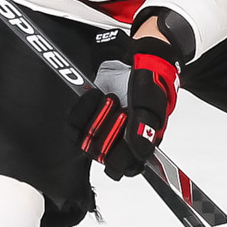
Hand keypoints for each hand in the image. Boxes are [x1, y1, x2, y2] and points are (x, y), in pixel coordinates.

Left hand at [69, 28, 181, 179]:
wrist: (138, 58)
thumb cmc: (151, 82)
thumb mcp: (153, 103)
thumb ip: (146, 128)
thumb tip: (140, 150)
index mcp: (140, 146)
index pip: (123, 168)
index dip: (120, 154)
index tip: (127, 134)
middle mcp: (118, 142)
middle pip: (102, 156)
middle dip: (111, 129)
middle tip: (123, 110)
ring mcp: (100, 131)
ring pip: (87, 142)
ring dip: (98, 116)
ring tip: (112, 98)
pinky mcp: (84, 119)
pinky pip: (73, 126)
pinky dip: (83, 108)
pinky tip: (96, 96)